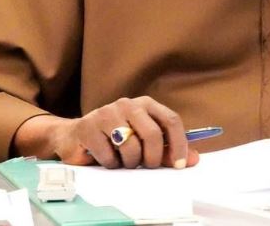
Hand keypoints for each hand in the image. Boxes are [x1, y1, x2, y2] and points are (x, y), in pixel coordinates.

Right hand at [14, 96, 199, 169]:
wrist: (75, 136)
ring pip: (131, 147)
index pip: (171, 120)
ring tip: (122, 160)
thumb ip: (167, 150)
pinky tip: (105, 157)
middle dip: (153, 158)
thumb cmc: (115, 139)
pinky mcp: (89, 127)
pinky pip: (109, 156)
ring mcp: (107, 113)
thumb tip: (194, 159)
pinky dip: (110, 164)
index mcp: (145, 104)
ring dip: (129, 163)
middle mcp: (128, 104)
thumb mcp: (143, 142)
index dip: (179, 144)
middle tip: (147, 166)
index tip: (180, 164)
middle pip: (153, 134)